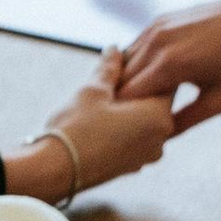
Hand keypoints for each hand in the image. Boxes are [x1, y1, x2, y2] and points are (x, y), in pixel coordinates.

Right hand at [3, 77, 171, 205]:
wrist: (54, 171)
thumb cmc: (76, 129)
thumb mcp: (93, 90)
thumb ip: (110, 68)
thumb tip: (115, 49)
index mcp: (159, 116)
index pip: (166, 81)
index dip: (146, 67)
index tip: (126, 61)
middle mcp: (161, 139)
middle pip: (155, 102)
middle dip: (137, 89)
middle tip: (111, 79)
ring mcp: (146, 156)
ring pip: (144, 121)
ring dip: (128, 109)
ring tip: (102, 101)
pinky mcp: (131, 167)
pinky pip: (134, 139)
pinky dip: (123, 127)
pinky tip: (100, 122)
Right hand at [112, 0, 220, 129]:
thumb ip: (185, 121)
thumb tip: (161, 137)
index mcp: (170, 64)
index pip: (126, 99)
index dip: (126, 119)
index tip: (132, 133)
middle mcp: (157, 42)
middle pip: (119, 80)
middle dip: (123, 102)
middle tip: (133, 123)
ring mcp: (158, 26)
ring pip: (124, 61)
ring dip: (127, 82)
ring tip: (141, 104)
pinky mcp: (162, 18)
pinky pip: (137, 45)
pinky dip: (137, 64)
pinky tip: (152, 80)